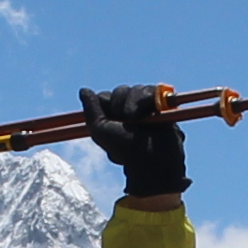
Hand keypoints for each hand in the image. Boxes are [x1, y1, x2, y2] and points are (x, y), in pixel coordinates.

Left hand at [81, 84, 189, 200]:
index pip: (106, 97)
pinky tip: (151, 110)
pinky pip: (153, 91)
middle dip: (120, 103)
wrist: (152, 157)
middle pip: (120, 91)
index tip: (111, 119)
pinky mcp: (163, 105)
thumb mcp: (100, 130)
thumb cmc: (124, 149)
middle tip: (126, 120)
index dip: (107, 105)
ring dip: (134, 101)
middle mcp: (129, 111)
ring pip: (136, 89)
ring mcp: (146, 108)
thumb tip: (84, 90)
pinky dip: (148, 98)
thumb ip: (91, 109)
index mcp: (113, 117)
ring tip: (138, 119)